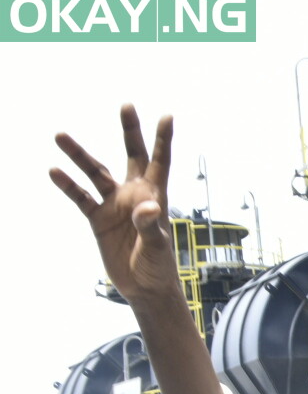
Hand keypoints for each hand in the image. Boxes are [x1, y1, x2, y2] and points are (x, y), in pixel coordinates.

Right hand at [49, 104, 178, 302]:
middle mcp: (135, 194)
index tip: (167, 116)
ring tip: (60, 135)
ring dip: (79, 155)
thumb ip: (152, 226)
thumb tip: (147, 207)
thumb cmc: (160, 267)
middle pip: (132, 156)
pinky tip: (54, 171)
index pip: (161, 162)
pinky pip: (80, 198)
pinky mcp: (97, 219)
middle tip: (126, 105)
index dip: (163, 140)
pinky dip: (67, 185)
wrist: (145, 288)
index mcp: (156, 196)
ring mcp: (114, 205)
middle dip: (129, 132)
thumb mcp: (157, 247)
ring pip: (95, 172)